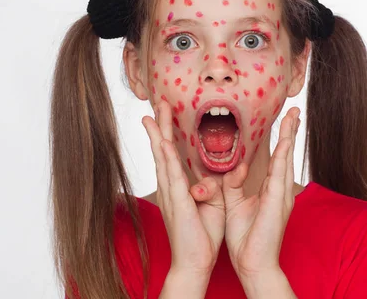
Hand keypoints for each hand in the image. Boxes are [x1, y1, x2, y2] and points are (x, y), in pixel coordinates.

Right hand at [142, 100, 225, 275]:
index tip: (164, 115)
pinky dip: (166, 158)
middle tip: (156, 105)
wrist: (194, 262)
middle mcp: (170, 187)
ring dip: (158, 135)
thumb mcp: (212, 203)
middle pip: (162, 150)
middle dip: (159, 127)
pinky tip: (162, 142)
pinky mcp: (177, 202)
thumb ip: (210, 186)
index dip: (166, 133)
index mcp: (177, 187)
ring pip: (162, 158)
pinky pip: (171, 176)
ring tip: (153, 115)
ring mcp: (170, 194)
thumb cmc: (202, 234)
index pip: (171, 155)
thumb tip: (211, 175)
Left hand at [221, 107, 300, 279]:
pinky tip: (286, 141)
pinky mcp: (277, 203)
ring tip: (294, 116)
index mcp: (270, 189)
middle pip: (286, 153)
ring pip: (286, 159)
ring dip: (290, 136)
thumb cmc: (246, 237)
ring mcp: (281, 195)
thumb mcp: (234, 203)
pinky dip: (283, 156)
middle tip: (294, 109)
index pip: (276, 158)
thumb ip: (234, 183)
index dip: (281, 138)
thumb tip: (237, 167)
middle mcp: (279, 189)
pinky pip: (280, 174)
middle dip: (291, 130)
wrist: (252, 263)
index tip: (283, 119)